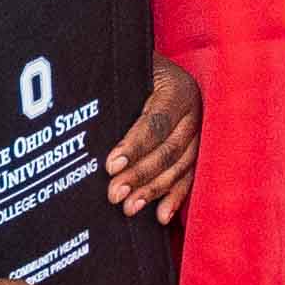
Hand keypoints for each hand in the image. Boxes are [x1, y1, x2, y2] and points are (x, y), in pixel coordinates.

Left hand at [106, 61, 204, 221]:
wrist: (156, 68)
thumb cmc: (133, 68)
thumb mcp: (128, 68)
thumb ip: (116, 85)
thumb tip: (85, 114)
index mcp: (178, 88)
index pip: (156, 123)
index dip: (134, 146)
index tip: (110, 165)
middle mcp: (194, 111)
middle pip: (168, 150)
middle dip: (140, 175)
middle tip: (114, 194)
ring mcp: (199, 132)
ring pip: (179, 167)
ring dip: (153, 191)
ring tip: (129, 207)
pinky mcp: (197, 150)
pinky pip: (189, 177)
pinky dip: (175, 198)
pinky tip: (160, 216)